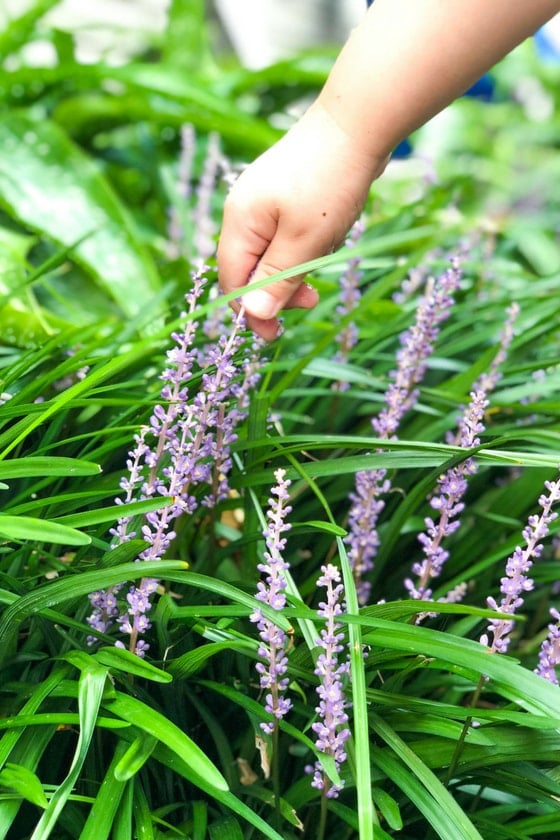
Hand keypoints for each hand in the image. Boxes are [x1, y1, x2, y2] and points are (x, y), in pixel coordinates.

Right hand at [217, 102, 385, 339]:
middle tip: (313, 298)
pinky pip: (293, 236)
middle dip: (281, 289)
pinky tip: (333, 229)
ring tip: (330, 247)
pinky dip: (311, 244)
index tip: (275, 335)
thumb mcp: (305, 240)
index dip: (251, 311)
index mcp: (239, 222)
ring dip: (302, 265)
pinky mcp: (288, 196)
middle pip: (251, 270)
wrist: (358, 122)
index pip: (232, 280)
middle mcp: (245, 212)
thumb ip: (277, 279)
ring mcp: (266, 202)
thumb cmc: (330, 181)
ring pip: (276, 255)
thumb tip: (254, 315)